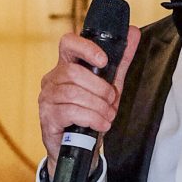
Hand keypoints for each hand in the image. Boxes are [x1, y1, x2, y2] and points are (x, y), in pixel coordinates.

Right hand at [38, 26, 141, 164]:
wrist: (80, 147)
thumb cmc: (90, 114)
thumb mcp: (109, 86)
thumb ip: (120, 61)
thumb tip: (133, 33)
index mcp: (66, 66)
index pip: (68, 43)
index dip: (85, 48)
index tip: (103, 60)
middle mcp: (53, 79)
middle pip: (74, 72)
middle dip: (99, 88)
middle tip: (111, 101)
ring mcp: (47, 98)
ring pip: (73, 93)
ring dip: (97, 106)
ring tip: (107, 116)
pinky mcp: (47, 117)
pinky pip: (70, 112)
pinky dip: (91, 118)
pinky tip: (99, 124)